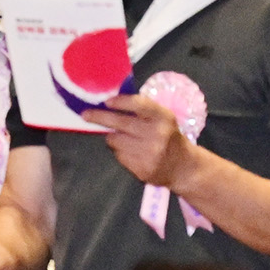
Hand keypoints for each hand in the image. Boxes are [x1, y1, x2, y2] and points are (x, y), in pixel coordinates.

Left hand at [81, 93, 196, 187]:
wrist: (183, 167)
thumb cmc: (168, 136)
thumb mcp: (162, 119)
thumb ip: (141, 109)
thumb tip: (109, 101)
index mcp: (163, 117)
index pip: (138, 104)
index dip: (120, 102)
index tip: (106, 101)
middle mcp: (157, 134)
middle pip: (120, 122)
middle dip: (99, 117)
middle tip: (86, 114)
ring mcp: (149, 153)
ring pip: (115, 140)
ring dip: (113, 137)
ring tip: (123, 137)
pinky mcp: (142, 169)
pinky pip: (119, 155)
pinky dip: (119, 151)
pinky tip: (131, 151)